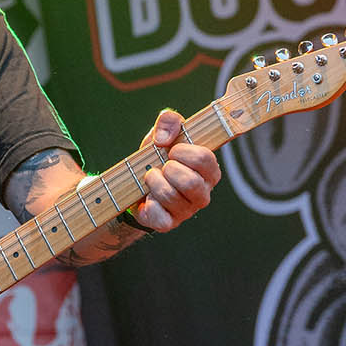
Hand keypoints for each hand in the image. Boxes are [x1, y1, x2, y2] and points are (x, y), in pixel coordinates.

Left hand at [129, 110, 219, 233]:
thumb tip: (163, 139)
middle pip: (190, 182)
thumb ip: (169, 122)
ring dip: (154, 181)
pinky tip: (148, 197)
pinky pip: (158, 214)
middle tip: (162, 166)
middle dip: (169, 169)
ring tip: (151, 177)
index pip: (205, 159)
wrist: (136, 184)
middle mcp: (203, 193)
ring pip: (171, 196)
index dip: (183, 152)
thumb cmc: (157, 157)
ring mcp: (187, 210)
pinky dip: (148, 202)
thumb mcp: (162, 134)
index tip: (172, 150)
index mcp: (209, 170)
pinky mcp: (169, 223)